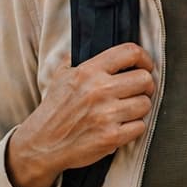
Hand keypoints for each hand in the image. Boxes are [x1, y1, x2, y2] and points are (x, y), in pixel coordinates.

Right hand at [6, 42, 156, 186]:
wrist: (41, 144)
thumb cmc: (54, 110)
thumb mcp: (61, 75)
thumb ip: (80, 58)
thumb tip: (96, 41)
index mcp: (88, 71)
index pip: (130, 52)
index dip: (145, 58)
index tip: (145, 66)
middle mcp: (99, 90)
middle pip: (144, 79)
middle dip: (145, 86)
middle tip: (138, 92)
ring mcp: (106, 114)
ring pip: (145, 104)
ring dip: (139, 108)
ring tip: (126, 110)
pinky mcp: (111, 137)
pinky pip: (140, 126)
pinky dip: (134, 128)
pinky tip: (121, 126)